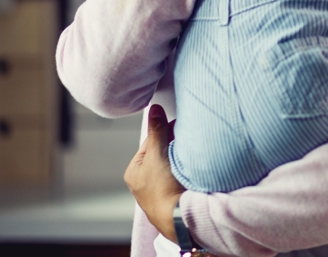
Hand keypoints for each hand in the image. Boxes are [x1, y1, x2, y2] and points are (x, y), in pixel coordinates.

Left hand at [124, 104, 184, 243]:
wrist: (179, 217)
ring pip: (173, 163)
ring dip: (182, 157)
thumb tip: (153, 109)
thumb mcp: (156, 154)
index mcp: (134, 171)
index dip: (164, 132)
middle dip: (174, 145)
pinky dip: (188, 168)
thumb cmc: (162, 190)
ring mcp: (160, 190)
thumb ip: (156, 130)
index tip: (177, 125)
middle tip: (186, 139)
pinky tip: (193, 166)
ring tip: (190, 153)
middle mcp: (145, 182)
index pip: (150, 142)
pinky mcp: (175, 195)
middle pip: (162, 152)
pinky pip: (182, 174)